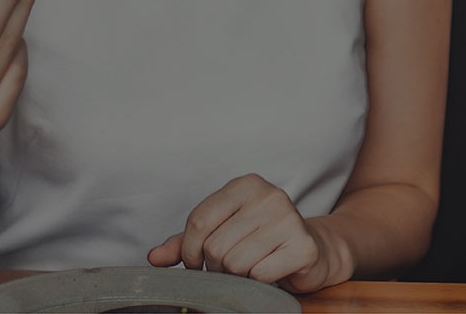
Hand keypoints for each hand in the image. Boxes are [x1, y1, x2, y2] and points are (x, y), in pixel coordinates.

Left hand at [148, 174, 350, 291]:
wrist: (312, 250)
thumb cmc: (259, 240)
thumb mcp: (220, 233)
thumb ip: (185, 243)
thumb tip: (153, 258)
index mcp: (245, 185)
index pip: (198, 221)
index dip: (190, 251)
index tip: (197, 262)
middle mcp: (269, 195)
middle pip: (215, 246)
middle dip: (216, 267)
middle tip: (229, 267)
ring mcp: (289, 219)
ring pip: (235, 263)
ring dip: (237, 275)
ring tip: (249, 267)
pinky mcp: (303, 246)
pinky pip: (259, 274)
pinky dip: (258, 281)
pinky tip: (268, 271)